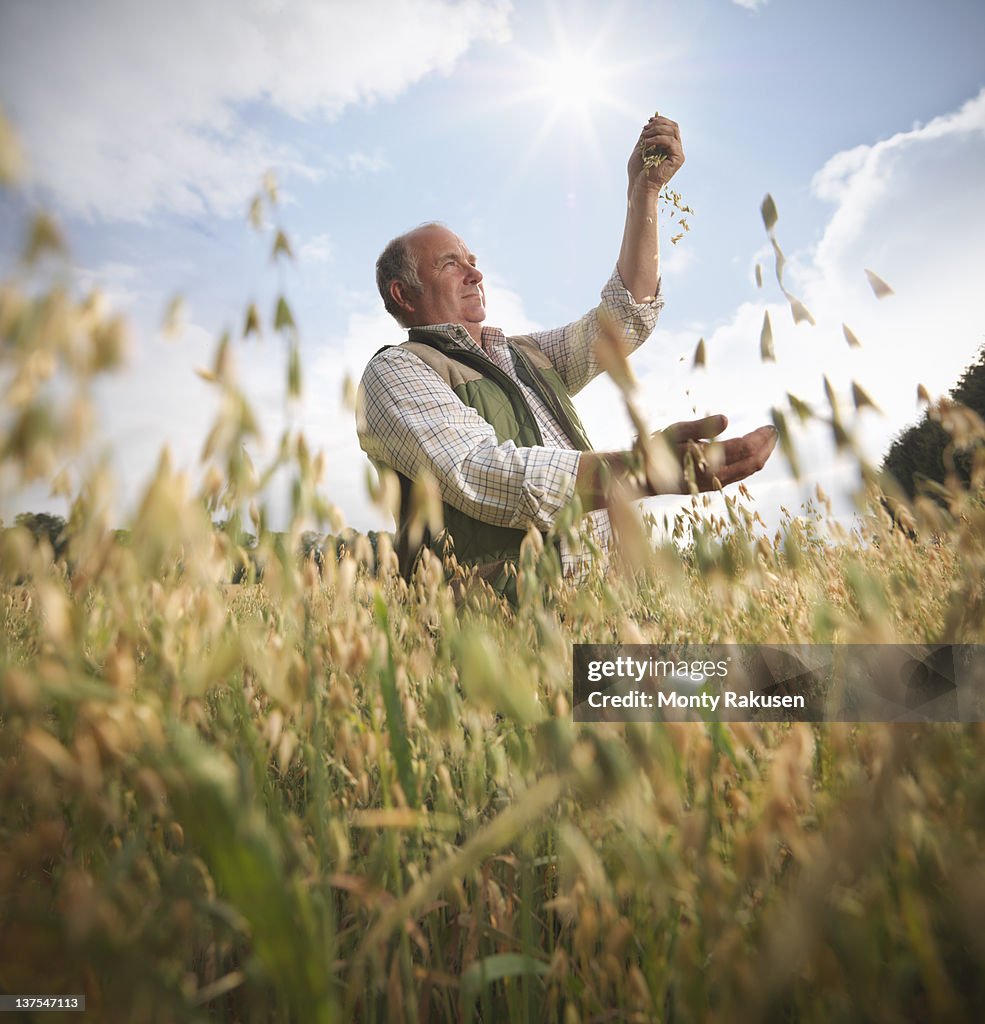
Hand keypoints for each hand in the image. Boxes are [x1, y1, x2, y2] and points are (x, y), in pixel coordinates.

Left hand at [627, 114, 684, 196]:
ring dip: (657, 130)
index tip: (648, 121)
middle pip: (674, 126)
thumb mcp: (642, 147)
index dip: (661, 121)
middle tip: (646, 128)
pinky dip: (657, 139)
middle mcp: (676, 150)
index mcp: (669, 147)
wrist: (639, 186)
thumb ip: (648, 135)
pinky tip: (647, 143)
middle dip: (658, 124)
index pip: (670, 127)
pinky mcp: (678, 159)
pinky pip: (670, 141)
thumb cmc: (638, 171)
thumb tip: (653, 119)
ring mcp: (678, 154)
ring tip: (644, 136)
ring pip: (673, 131)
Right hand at [650, 414, 777, 493]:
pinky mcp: (710, 486)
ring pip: (747, 471)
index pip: (745, 448)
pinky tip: (751, 452)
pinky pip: (739, 475)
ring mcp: (713, 484)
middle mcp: (714, 476)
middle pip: (752, 463)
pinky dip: (750, 462)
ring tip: (768, 440)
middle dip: (767, 446)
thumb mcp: (675, 431)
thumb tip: (727, 419)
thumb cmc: (654, 449)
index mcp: (707, 461)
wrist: (639, 478)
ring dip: (761, 455)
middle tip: (774, 430)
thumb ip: (702, 426)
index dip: (761, 437)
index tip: (770, 425)